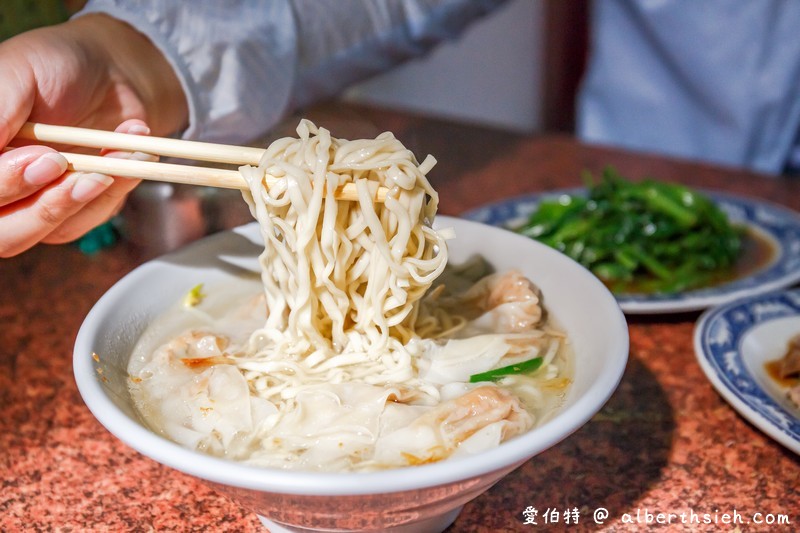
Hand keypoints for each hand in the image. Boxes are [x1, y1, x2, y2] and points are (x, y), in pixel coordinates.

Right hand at [0, 14, 186, 256]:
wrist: (110, 71)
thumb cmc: (55, 63)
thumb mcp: (17, 71)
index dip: (4, 186)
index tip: (45, 159)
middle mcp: (0, 185)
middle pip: (5, 234)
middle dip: (41, 206)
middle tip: (68, 165)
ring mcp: (34, 201)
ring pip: (48, 231)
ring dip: (85, 196)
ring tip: (114, 154)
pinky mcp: (75, 209)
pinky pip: (89, 219)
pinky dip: (112, 190)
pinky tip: (127, 154)